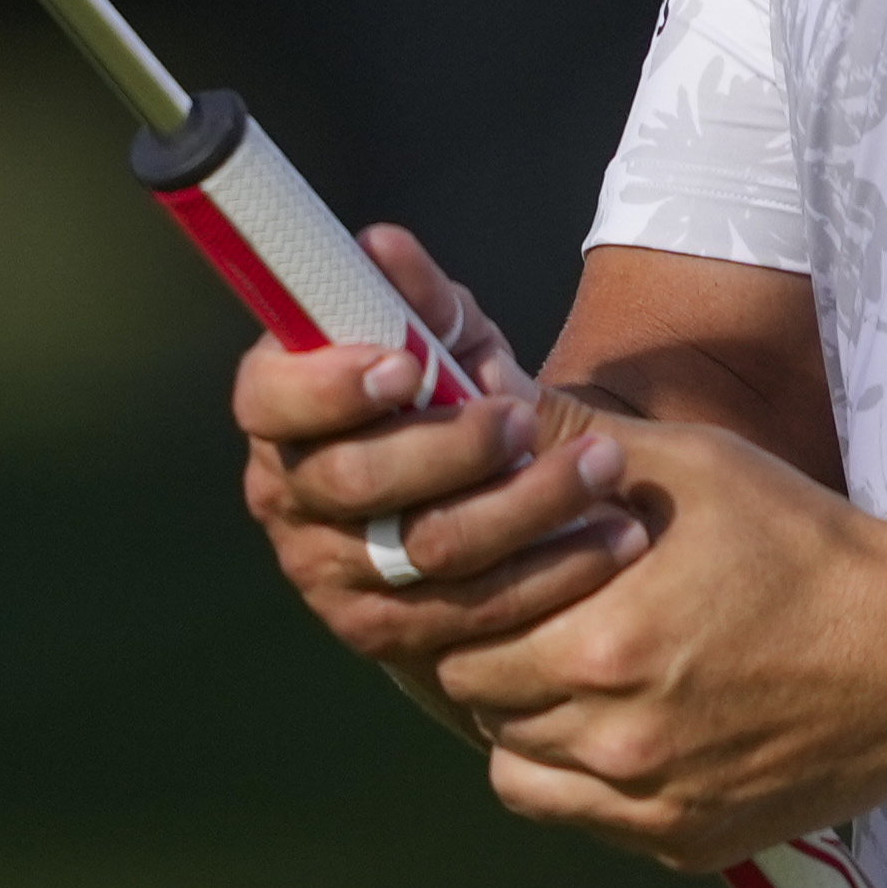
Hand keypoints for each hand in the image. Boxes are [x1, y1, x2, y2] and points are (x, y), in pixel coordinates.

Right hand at [231, 226, 648, 698]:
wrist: (492, 501)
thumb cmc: (452, 399)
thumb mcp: (444, 341)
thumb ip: (417, 299)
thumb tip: (382, 247)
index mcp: (282, 414)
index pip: (270, 400)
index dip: (329, 386)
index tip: (407, 367)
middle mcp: (290, 501)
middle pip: (356, 483)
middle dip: (449, 448)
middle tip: (524, 418)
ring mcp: (335, 579)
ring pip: (424, 552)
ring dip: (524, 507)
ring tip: (604, 466)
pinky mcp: (394, 640)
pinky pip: (474, 616)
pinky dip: (553, 574)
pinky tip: (615, 538)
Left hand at [431, 416, 886, 871]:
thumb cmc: (807, 548)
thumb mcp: (692, 463)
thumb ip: (566, 438)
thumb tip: (472, 401)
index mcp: (602, 643)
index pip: (458, 631)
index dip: (466, 593)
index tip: (493, 570)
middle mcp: (615, 739)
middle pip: (476, 701)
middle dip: (492, 650)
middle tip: (535, 611)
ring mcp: (648, 804)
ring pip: (516, 768)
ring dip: (527, 718)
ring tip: (581, 667)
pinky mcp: (682, 844)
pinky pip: (580, 818)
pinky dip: (581, 777)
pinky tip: (627, 721)